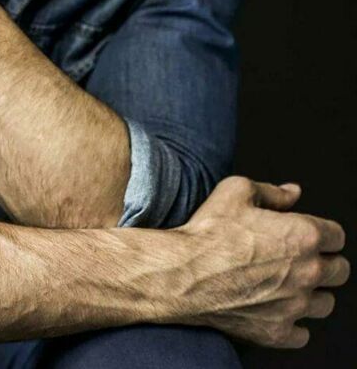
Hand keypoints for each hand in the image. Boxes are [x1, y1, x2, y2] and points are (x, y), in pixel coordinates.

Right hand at [172, 175, 349, 348]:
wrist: (184, 272)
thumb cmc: (209, 231)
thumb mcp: (236, 190)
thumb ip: (272, 191)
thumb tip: (292, 192)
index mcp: (303, 235)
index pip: (337, 236)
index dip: (324, 232)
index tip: (311, 234)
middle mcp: (307, 272)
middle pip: (340, 271)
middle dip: (326, 262)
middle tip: (303, 257)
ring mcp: (295, 306)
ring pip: (326, 304)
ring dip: (313, 293)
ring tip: (290, 284)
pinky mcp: (278, 331)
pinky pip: (303, 334)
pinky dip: (294, 323)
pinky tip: (277, 308)